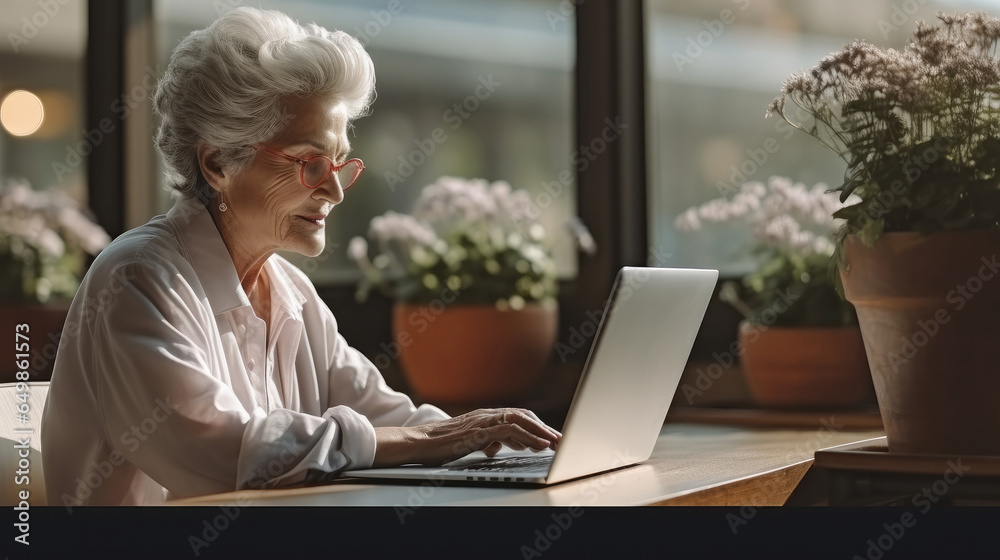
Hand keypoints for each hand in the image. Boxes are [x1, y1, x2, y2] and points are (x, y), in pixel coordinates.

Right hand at [372, 408, 561, 467]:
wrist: (417, 443)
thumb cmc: (438, 444)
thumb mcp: (468, 442)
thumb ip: (485, 441)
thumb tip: (497, 448)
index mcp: (485, 417)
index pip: (517, 416)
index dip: (536, 425)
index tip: (550, 436)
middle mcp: (486, 415)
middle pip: (523, 416)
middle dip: (544, 427)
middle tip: (560, 439)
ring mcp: (483, 421)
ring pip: (520, 420)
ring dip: (541, 431)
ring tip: (555, 442)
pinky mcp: (479, 431)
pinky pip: (510, 431)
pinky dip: (528, 437)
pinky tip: (538, 445)